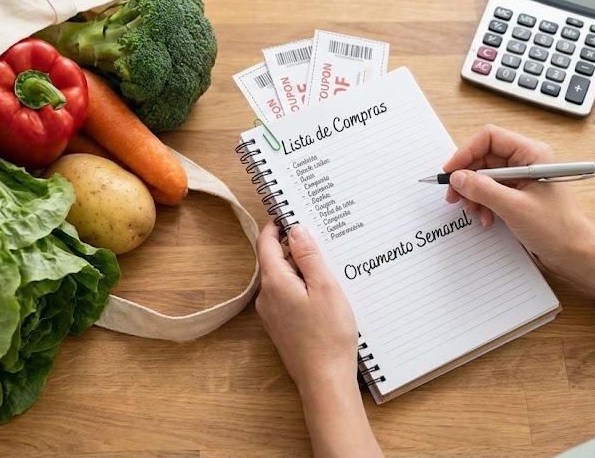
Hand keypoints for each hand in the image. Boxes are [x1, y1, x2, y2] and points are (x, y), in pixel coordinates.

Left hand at [255, 221, 358, 392]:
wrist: (325, 380)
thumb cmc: (328, 335)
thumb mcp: (325, 287)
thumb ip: (309, 256)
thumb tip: (296, 229)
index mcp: (275, 283)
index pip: (266, 243)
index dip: (276, 225)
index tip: (290, 213)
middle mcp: (267, 297)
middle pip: (275, 260)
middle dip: (294, 246)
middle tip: (319, 237)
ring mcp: (272, 314)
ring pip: (283, 279)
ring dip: (301, 268)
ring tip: (328, 264)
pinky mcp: (281, 326)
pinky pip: (287, 296)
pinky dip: (302, 287)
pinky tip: (323, 292)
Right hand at [443, 124, 594, 278]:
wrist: (574, 254)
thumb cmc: (557, 229)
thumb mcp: (515, 207)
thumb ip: (483, 190)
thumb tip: (457, 177)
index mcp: (532, 154)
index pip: (490, 138)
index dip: (467, 152)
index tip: (451, 171)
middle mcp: (526, 162)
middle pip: (484, 158)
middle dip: (467, 178)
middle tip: (454, 196)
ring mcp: (522, 179)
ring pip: (484, 176)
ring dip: (474, 194)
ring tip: (474, 211)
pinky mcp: (518, 195)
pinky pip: (490, 192)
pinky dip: (482, 204)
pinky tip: (486, 218)